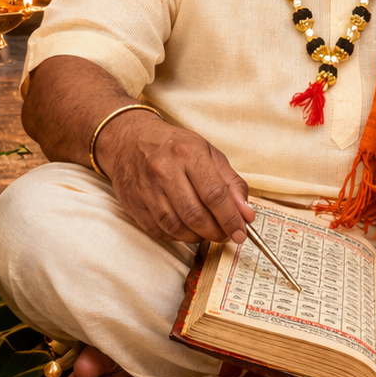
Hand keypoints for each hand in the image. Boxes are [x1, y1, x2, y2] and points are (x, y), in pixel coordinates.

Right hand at [96, 112, 252, 244]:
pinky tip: (186, 229)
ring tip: (207, 231)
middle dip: (216, 232)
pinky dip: (178, 237)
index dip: (231, 219)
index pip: (215, 194)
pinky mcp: (134, 204)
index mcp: (188, 152)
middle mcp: (164, 170)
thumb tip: (246, 214)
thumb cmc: (174, 147)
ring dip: (198, 237)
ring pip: (177, 228)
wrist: (129, 140)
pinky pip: (160, 232)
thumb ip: (231, 183)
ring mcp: (146, 188)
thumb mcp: (209, 154)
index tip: (240, 232)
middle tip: (226, 235)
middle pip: (196, 215)